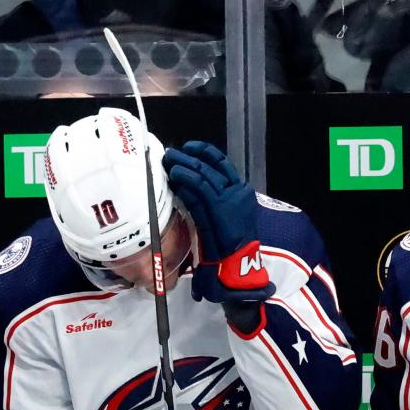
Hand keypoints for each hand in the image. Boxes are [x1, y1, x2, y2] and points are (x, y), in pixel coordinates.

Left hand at [164, 141, 273, 303]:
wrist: (238, 263)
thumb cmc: (227, 245)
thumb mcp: (219, 216)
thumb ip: (206, 200)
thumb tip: (184, 185)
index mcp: (240, 190)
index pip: (222, 163)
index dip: (204, 152)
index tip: (188, 147)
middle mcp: (238, 190)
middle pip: (211, 165)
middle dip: (189, 156)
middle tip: (171, 153)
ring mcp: (230, 197)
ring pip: (204, 174)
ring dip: (184, 165)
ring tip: (168, 161)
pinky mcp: (220, 207)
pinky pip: (200, 188)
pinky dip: (186, 179)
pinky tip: (175, 176)